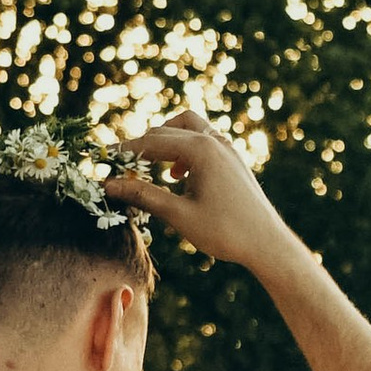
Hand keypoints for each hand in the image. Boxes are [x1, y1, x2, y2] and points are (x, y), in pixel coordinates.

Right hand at [106, 107, 308, 276]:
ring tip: (151, 167)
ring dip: (166, 141)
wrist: (267, 244)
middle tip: (122, 167)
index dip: (125, 151)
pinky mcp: (233, 159)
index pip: (152, 141)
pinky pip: (203, 140)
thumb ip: (143, 195)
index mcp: (201, 149)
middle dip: (142, 146)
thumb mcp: (178, 214)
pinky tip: (179, 176)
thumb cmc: (225, 232)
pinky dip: (184, 149)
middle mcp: (214, 140)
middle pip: (167, 129)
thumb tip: (109, 185)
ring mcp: (226, 147)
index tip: (103, 158)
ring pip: (188, 127)